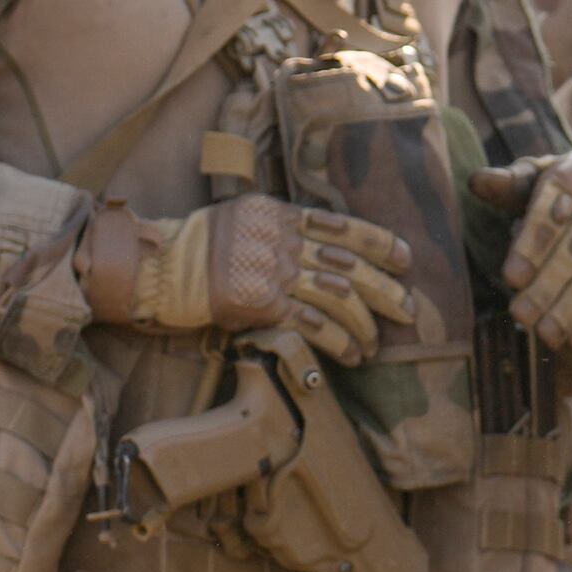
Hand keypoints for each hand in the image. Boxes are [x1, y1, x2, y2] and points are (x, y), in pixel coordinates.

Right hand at [123, 196, 416, 362]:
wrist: (162, 267)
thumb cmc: (203, 244)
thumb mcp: (247, 217)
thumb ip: (287, 227)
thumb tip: (328, 244)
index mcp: (283, 216)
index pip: (343, 226)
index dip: (380, 242)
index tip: (406, 258)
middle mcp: (283, 242)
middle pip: (349, 265)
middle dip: (385, 289)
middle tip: (409, 309)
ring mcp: (274, 274)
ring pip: (337, 297)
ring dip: (364, 324)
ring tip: (376, 343)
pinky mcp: (263, 306)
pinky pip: (313, 325)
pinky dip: (338, 342)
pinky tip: (353, 355)